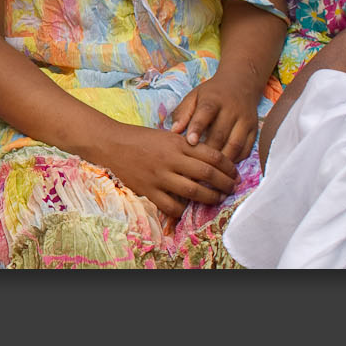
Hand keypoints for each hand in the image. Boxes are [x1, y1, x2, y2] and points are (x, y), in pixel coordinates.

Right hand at [95, 122, 238, 220]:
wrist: (110, 143)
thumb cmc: (140, 138)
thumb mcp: (167, 135)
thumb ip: (187, 146)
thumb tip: (210, 159)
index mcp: (177, 143)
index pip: (211, 155)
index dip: (228, 166)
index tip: (234, 173)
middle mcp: (171, 159)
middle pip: (207, 174)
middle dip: (225, 183)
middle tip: (232, 187)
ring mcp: (159, 176)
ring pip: (193, 191)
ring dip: (210, 197)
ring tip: (218, 198)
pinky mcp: (148, 189)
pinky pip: (171, 205)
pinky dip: (183, 209)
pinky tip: (187, 208)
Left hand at [170, 71, 263, 164]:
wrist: (241, 84)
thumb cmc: (211, 94)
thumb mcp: (194, 96)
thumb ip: (183, 113)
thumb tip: (173, 131)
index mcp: (214, 99)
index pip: (206, 113)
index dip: (198, 127)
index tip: (190, 142)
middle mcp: (232, 110)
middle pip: (221, 134)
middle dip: (208, 151)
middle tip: (195, 166)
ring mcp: (245, 121)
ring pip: (235, 145)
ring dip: (222, 160)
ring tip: (208, 172)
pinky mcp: (254, 131)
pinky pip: (246, 149)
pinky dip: (235, 160)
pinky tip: (223, 168)